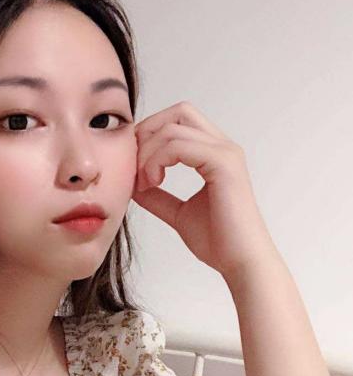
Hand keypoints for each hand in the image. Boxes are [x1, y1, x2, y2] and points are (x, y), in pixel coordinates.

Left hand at [131, 100, 278, 278]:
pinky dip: (157, 161)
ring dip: (148, 153)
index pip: (179, 120)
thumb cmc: (219, 241)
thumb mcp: (178, 212)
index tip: (136, 168)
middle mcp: (223, 147)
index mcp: (215, 154)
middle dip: (148, 133)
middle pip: (178, 112)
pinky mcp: (224, 165)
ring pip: (173, 128)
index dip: (151, 135)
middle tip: (135, 167)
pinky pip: (179, 145)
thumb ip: (158, 196)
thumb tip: (133, 183)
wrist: (241, 263)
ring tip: (144, 183)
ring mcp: (226, 153)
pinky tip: (153, 183)